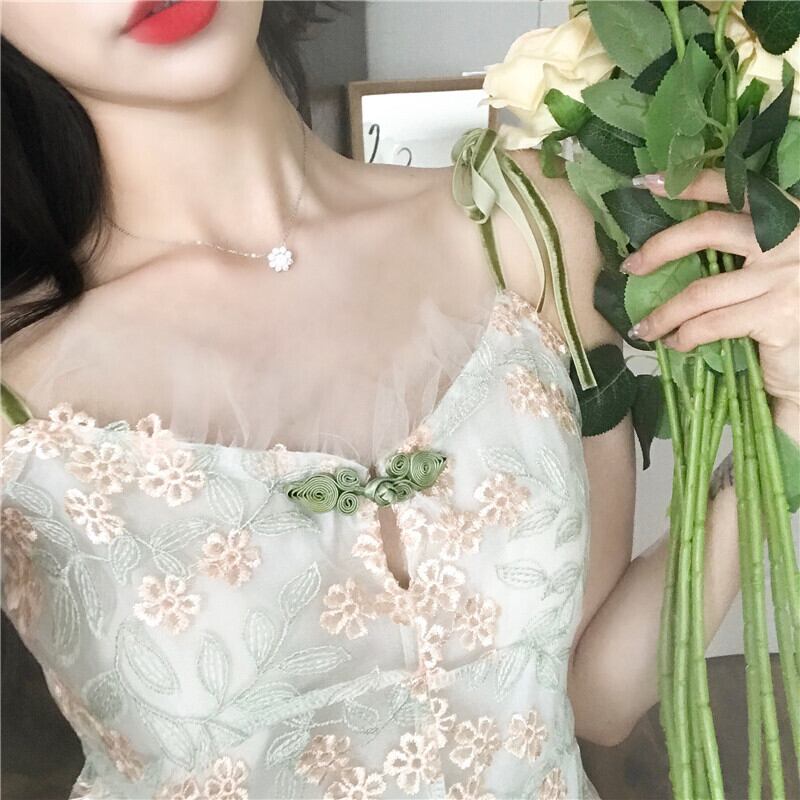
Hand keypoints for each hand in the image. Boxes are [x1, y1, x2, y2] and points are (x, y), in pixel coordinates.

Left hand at [621, 168, 799, 407]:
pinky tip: (675, 343)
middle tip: (632, 265)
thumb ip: (743, 251)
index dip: (692, 182)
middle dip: (660, 247)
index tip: (649, 182)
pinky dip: (684, 336)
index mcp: (789, 220)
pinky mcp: (777, 316)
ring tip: (643, 328)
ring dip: (663, 313)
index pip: (737, 189)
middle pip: (710, 230)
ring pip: (701, 291)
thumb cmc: (791, 311)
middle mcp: (791, 240)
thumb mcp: (773, 268)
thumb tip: (677, 247)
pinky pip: (711, 325)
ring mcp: (785, 278)